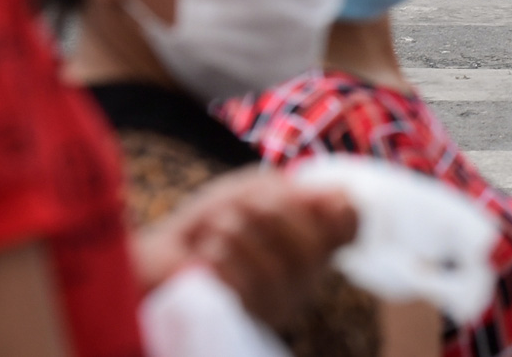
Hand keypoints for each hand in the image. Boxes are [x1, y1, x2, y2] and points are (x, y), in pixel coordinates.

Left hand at [132, 167, 358, 327]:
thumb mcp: (248, 192)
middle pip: (315, 245)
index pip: (351, 225)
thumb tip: (337, 198)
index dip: (338, 207)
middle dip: (272, 216)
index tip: (301, 196)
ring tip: (215, 231)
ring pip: (281, 268)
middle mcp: (306, 275)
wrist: (159, 257)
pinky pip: (250, 288)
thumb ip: (289, 191)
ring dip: (240, 236)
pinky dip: (223, 260)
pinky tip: (205, 256)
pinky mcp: (249, 320)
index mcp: (313, 238)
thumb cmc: (207, 223)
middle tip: (238, 209)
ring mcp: (281, 302)